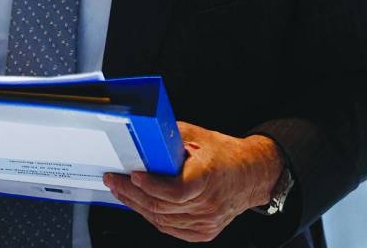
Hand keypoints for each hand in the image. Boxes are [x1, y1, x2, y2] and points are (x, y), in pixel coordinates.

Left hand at [103, 122, 283, 242]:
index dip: (151, 186)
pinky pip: (170, 228)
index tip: (133, 175)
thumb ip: (171, 138)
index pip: (176, 191)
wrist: (252, 175)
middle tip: (114, 181)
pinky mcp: (204, 231)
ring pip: (162, 220)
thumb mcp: (199, 136)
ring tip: (121, 192)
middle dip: (131, 194)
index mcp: (209, 177)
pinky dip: (152, 217)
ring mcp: (206, 221)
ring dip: (136, 206)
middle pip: (162, 206)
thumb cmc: (227, 154)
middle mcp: (209, 203)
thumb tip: (144, 135)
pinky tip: (139, 205)